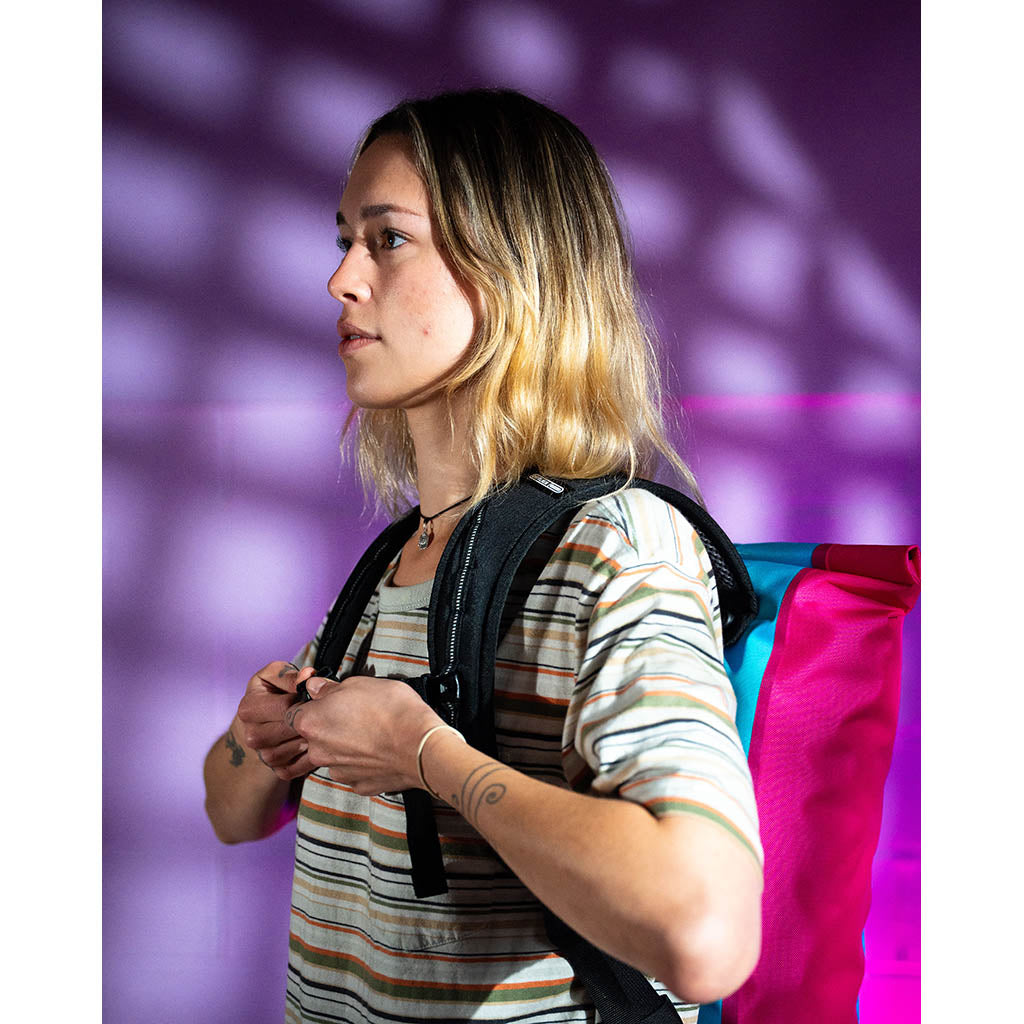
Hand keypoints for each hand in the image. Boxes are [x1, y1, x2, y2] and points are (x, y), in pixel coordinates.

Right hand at [236, 661, 316, 780]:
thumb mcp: (275, 675)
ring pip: (296, 749)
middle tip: (323, 712)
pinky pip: (299, 766)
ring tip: (321, 726)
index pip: (285, 707)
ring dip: (312, 737)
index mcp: (249, 709)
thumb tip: (307, 675)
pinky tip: (317, 742)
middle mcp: (252, 735)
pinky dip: (312, 755)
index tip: (313, 695)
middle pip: (291, 729)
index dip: (303, 700)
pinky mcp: (277, 769)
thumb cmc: (271, 693)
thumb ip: (290, 675)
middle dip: (310, 720)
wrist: (261, 723)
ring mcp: (263, 755)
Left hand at [287, 675, 442, 794]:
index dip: (310, 707)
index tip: (325, 702)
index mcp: (312, 723)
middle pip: (314, 737)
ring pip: (334, 755)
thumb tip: (316, 688)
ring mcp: (339, 772)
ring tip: (373, 732)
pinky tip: (380, 750)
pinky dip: (363, 762)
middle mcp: (319, 751)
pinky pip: (354, 771)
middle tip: (355, 714)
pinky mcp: (358, 784)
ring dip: (347, 746)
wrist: (421, 746)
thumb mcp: (359, 683)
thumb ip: (329, 688)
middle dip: (330, 726)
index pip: (293, 715)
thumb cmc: (392, 710)